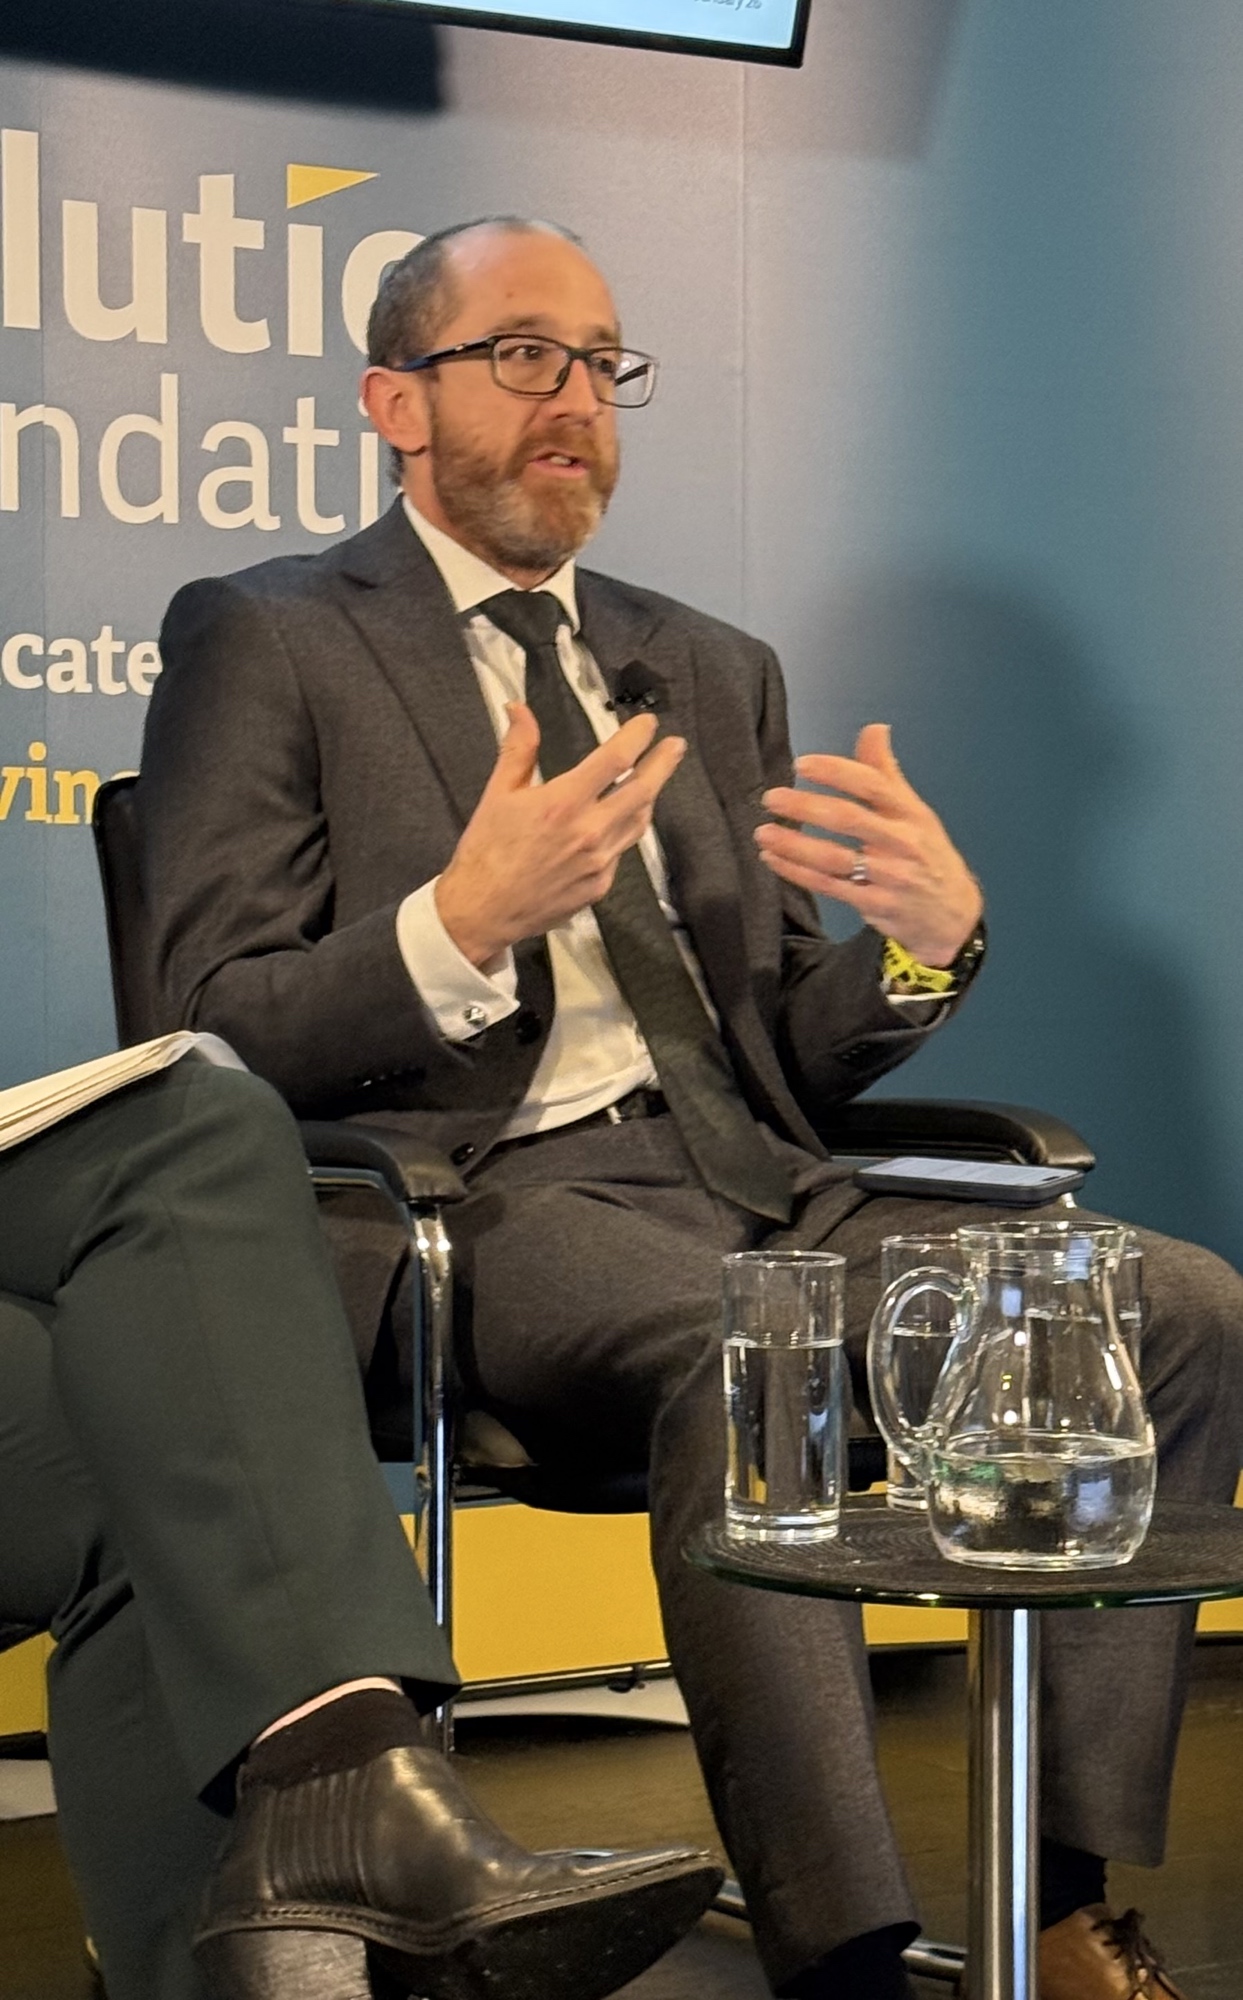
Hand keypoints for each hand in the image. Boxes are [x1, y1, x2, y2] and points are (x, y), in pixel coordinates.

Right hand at [436, 703, 685, 967]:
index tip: (649, 724)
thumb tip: (519, 708)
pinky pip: (621, 851)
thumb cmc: (486, 850)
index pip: (615, 760)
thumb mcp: (498, 793)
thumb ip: (518, 748)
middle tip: (676, 746)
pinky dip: (623, 830)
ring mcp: (600, 862)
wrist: (482, 910)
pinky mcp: (600, 886)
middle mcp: (590, 831)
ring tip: (653, 779)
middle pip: (643, 791)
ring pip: (638, 822)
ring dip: (648, 797)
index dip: (638, 737)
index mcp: (564, 803)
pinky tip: (617, 822)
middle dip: (663, 764)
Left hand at [754, 723, 981, 966]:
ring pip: (834, 858)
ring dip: (794, 845)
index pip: (872, 784)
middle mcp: (901, 842)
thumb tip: (874, 729)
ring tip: (763, 833)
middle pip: (848, 819)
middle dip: (806, 807)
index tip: (802, 764)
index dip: (836, 771)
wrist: (951, 914)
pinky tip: (774, 859)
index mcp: (911, 813)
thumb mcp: (915, 812)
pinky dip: (798, 873)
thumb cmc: (927, 855)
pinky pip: (829, 886)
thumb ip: (886, 773)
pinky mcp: (874, 905)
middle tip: (772, 798)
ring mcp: (888, 877)